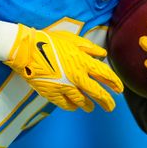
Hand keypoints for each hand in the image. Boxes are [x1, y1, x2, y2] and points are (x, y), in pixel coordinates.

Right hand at [4, 25, 123, 111]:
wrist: (26, 50)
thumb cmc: (49, 41)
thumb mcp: (72, 39)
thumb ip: (89, 48)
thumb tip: (103, 54)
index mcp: (83, 62)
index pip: (105, 75)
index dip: (115, 83)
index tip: (119, 89)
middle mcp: (77, 77)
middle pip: (97, 93)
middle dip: (107, 101)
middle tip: (111, 107)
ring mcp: (64, 87)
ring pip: (82, 101)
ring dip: (88, 105)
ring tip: (91, 108)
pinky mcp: (52, 93)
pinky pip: (66, 104)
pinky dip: (72, 106)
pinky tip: (74, 106)